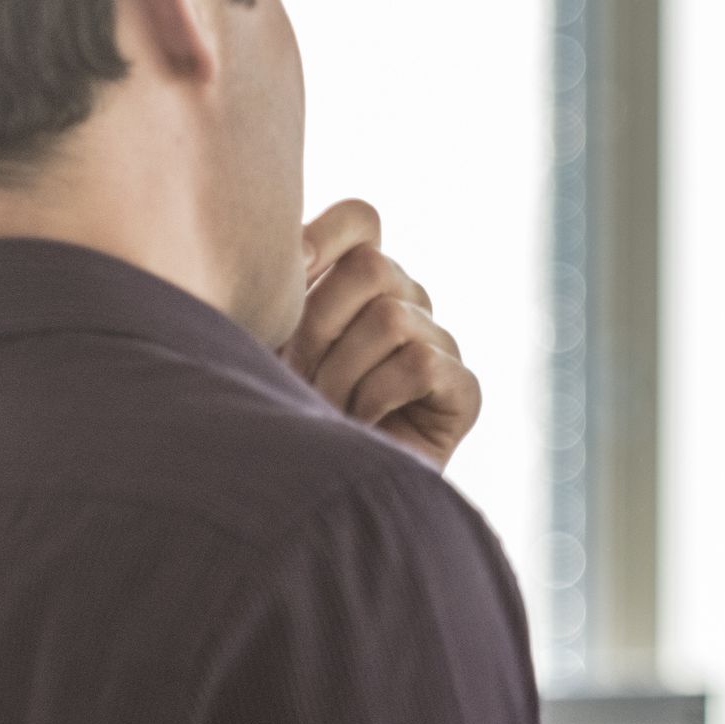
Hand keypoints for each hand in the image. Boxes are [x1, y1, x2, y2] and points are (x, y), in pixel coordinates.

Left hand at [282, 199, 481, 468]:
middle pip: (372, 266)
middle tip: (298, 376)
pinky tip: (363, 425)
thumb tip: (294, 242)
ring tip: (326, 410)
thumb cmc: (275, 418)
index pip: (361, 220)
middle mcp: (406, 302)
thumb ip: (277, 287)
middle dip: (319, 327)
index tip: (280, 289)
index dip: (323, 238)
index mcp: (357, 283)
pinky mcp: (463, 390)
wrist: (309, 503)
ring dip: (342, 373)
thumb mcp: (260, 342)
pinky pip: (420, 362)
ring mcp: (438, 343)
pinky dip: (377, 397)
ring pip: (391, 317)